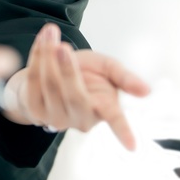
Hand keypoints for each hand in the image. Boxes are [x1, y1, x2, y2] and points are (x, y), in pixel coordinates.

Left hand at [0, 24, 151, 148]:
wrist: (51, 71)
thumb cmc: (85, 73)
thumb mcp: (107, 69)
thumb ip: (123, 77)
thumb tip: (146, 91)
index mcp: (102, 108)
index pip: (114, 120)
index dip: (123, 131)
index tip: (132, 146)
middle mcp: (80, 118)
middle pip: (74, 96)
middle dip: (68, 70)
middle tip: (63, 48)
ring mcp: (56, 117)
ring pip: (51, 86)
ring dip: (48, 57)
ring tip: (51, 33)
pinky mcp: (35, 109)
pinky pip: (33, 82)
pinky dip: (36, 58)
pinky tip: (42, 41)